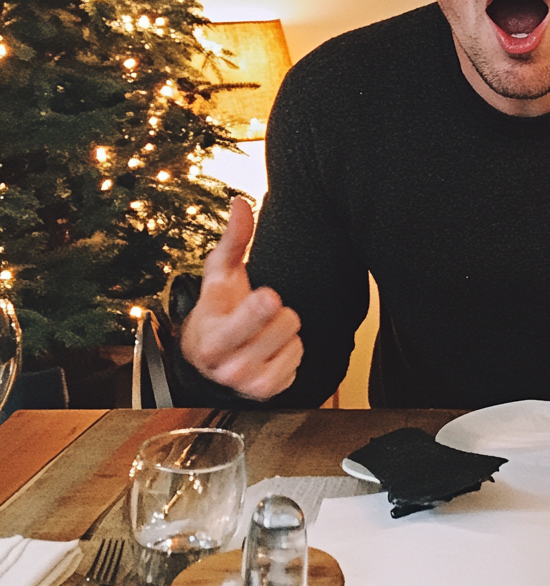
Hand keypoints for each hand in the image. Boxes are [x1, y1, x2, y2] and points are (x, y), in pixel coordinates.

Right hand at [180, 196, 302, 400]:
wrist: (206, 358)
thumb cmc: (217, 308)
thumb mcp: (220, 274)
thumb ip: (234, 239)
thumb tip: (241, 202)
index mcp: (213, 338)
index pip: (253, 317)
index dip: (264, 304)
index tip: (268, 295)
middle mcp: (229, 367)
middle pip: (286, 323)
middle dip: (277, 312)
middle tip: (259, 313)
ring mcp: (249, 384)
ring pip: (296, 341)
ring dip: (284, 331)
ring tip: (262, 330)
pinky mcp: (269, 391)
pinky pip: (299, 359)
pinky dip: (290, 350)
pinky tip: (270, 347)